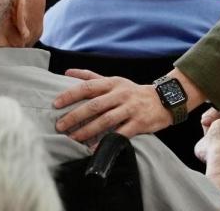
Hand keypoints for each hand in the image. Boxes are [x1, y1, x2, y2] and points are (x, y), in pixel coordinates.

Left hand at [53, 69, 171, 141]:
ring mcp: (130, 109)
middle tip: (60, 125)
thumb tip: (67, 72)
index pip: (88, 86)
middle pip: (95, 105)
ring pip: (106, 120)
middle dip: (75, 116)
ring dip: (87, 130)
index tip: (56, 103)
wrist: (163, 101)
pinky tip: (94, 148)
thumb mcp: (114, 81)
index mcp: (112, 83)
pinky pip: (120, 134)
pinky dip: (106, 142)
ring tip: (73, 137)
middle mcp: (121, 94)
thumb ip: (90, 77)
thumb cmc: (132, 92)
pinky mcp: (139, 123)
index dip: (71, 94)